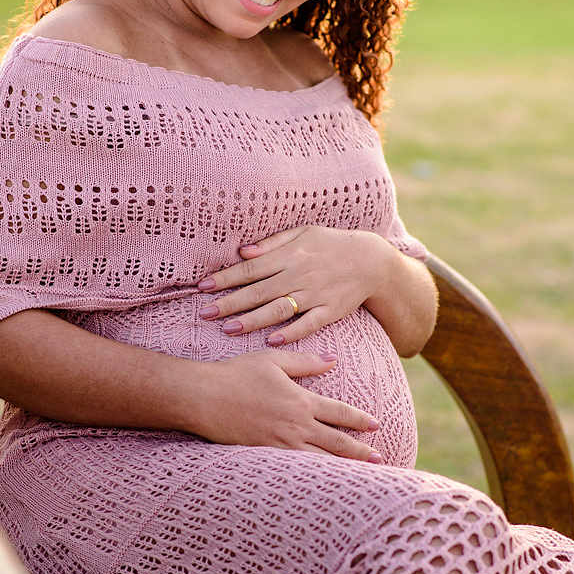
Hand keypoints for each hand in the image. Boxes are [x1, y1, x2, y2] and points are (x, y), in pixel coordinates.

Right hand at [189, 349, 384, 461]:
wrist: (203, 397)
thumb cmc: (236, 374)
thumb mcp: (273, 360)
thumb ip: (306, 362)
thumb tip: (333, 360)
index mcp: (301, 401)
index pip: (339, 413)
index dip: (360, 420)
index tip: (376, 425)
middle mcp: (295, 426)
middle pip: (336, 443)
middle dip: (360, 452)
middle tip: (379, 459)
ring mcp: (280, 444)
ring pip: (319, 460)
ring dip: (341, 468)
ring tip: (359, 476)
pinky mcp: (264, 455)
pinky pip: (295, 468)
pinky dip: (313, 475)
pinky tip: (322, 480)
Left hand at [196, 226, 390, 345]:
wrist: (371, 260)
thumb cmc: (330, 244)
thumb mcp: (303, 233)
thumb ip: (272, 243)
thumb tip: (243, 252)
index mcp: (289, 255)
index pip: (251, 268)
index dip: (226, 278)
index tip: (202, 287)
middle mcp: (299, 274)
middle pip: (258, 291)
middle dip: (229, 303)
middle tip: (204, 313)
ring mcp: (315, 294)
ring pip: (278, 309)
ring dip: (252, 320)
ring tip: (228, 329)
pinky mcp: (330, 310)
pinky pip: (308, 324)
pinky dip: (290, 332)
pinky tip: (271, 340)